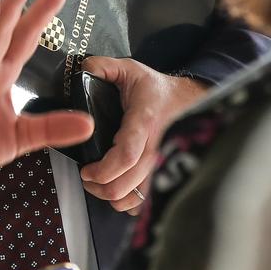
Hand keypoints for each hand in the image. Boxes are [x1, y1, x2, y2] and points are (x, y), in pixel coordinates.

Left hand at [76, 56, 207, 212]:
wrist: (187, 100)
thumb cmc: (154, 88)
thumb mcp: (129, 69)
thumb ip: (102, 66)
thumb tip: (82, 70)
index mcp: (143, 122)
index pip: (126, 154)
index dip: (104, 169)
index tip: (86, 170)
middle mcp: (154, 147)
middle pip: (128, 184)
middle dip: (100, 188)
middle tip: (86, 177)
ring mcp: (160, 164)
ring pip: (137, 197)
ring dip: (113, 197)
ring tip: (99, 183)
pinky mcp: (162, 173)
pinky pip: (146, 200)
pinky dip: (130, 203)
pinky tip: (118, 191)